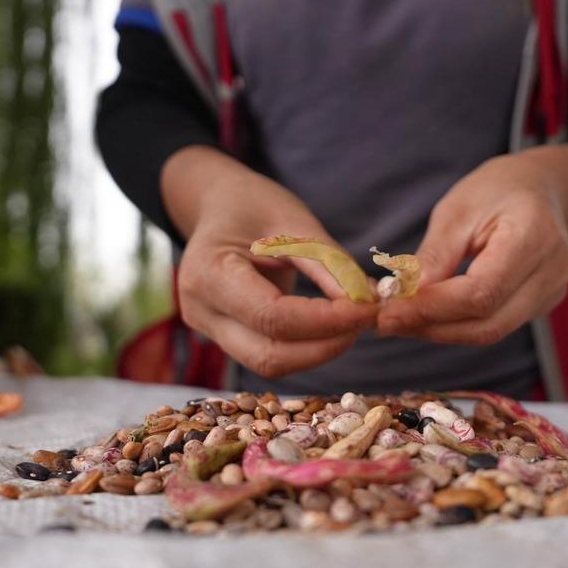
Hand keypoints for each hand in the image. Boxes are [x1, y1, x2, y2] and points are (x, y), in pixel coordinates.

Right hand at [163, 147, 376, 378]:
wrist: (219, 207)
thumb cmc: (254, 204)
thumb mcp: (295, 222)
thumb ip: (330, 265)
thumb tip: (367, 304)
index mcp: (207, 272)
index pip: (273, 316)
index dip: (326, 320)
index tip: (368, 309)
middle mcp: (199, 310)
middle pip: (269, 355)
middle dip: (325, 345)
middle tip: (366, 319)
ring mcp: (209, 329)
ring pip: (271, 363)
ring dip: (319, 350)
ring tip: (353, 321)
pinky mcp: (226, 338)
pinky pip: (270, 355)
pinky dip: (307, 346)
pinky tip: (333, 325)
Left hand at [377, 145, 567, 344]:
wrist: (539, 189)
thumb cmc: (496, 191)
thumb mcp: (458, 209)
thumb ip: (435, 255)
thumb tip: (403, 296)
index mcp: (533, 236)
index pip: (482, 292)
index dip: (433, 307)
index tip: (389, 310)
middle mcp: (552, 271)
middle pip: (488, 322)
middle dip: (432, 326)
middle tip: (385, 320)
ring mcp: (552, 292)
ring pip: (491, 330)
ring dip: (441, 330)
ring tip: (400, 318)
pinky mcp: (542, 305)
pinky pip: (496, 325)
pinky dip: (458, 325)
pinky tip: (428, 314)